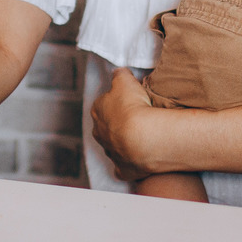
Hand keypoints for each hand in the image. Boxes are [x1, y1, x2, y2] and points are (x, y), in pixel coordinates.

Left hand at [89, 67, 161, 181]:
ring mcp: (110, 152)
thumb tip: (118, 72)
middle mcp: (99, 133)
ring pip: (114, 146)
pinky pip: (122, 168)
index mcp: (98, 111)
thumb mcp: (125, 81)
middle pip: (106, 127)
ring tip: (142, 138)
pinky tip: (138, 160)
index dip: (117, 102)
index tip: (130, 102)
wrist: (143, 137)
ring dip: (124, 143)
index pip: (103, 104)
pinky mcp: (122, 169)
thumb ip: (120, 75)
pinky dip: (128, 165)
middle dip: (118, 124)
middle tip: (137, 119)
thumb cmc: (132, 107)